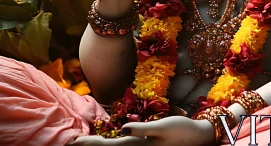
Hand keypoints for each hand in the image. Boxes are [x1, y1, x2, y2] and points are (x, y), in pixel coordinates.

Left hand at [70, 117, 214, 145]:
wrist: (200, 138)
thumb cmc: (183, 129)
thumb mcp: (164, 126)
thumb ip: (143, 129)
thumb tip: (123, 127)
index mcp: (138, 145)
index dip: (90, 144)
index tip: (73, 142)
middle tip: (71, 143)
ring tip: (83, 143)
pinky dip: (112, 145)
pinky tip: (108, 142)